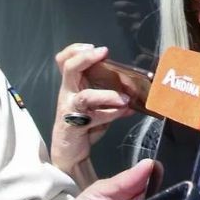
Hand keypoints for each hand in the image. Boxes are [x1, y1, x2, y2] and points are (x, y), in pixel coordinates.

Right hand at [52, 43, 134, 188]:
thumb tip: (134, 96)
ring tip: (125, 99)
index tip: (93, 46)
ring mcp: (70, 110)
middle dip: (86, 58)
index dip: (75, 50)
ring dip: (107, 95)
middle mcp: (68, 93)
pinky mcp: (75, 126)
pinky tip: (124, 112)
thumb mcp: (98, 107)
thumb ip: (112, 99)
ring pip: (85, 97)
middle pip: (69, 68)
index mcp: (73, 85)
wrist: (69, 152)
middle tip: (104, 52)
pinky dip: (111, 114)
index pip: (65, 60)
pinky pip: (94, 118)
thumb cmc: (83, 123)